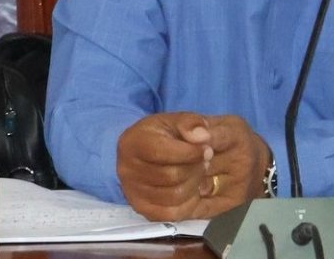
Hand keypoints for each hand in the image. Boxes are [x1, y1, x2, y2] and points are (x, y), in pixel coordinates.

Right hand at [117, 112, 269, 219]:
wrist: (149, 148)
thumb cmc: (165, 134)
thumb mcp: (177, 119)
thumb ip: (192, 123)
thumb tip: (203, 137)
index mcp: (132, 142)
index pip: (162, 152)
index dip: (190, 152)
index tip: (207, 149)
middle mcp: (126, 169)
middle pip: (171, 176)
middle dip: (195, 168)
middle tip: (205, 160)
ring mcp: (132, 192)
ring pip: (174, 196)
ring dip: (194, 184)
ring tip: (198, 171)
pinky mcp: (142, 208)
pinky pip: (171, 214)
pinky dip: (188, 202)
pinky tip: (192, 187)